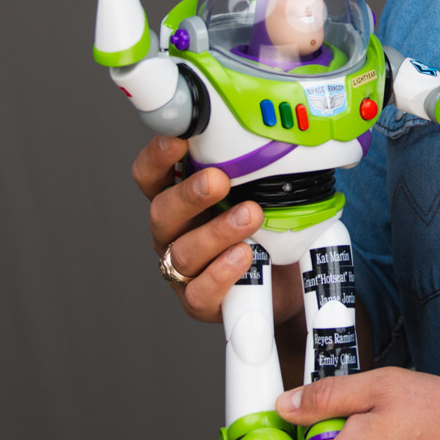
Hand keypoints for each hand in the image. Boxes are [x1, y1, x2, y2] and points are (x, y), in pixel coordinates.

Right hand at [131, 136, 303, 329]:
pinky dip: (222, 273)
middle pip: (161, 213)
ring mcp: (183, 270)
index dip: (157, 158)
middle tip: (218, 181)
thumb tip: (273, 138)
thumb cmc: (266, 230)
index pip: (151, 176)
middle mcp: (174, 233)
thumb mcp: (258, 193)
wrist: (288, 282)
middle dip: (189, 195)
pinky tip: (244, 256)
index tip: (178, 140)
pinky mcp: (200, 302)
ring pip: (183, 252)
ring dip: (217, 231)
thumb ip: (251, 170)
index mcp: (179, 201)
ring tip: (250, 216)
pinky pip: (200, 292)